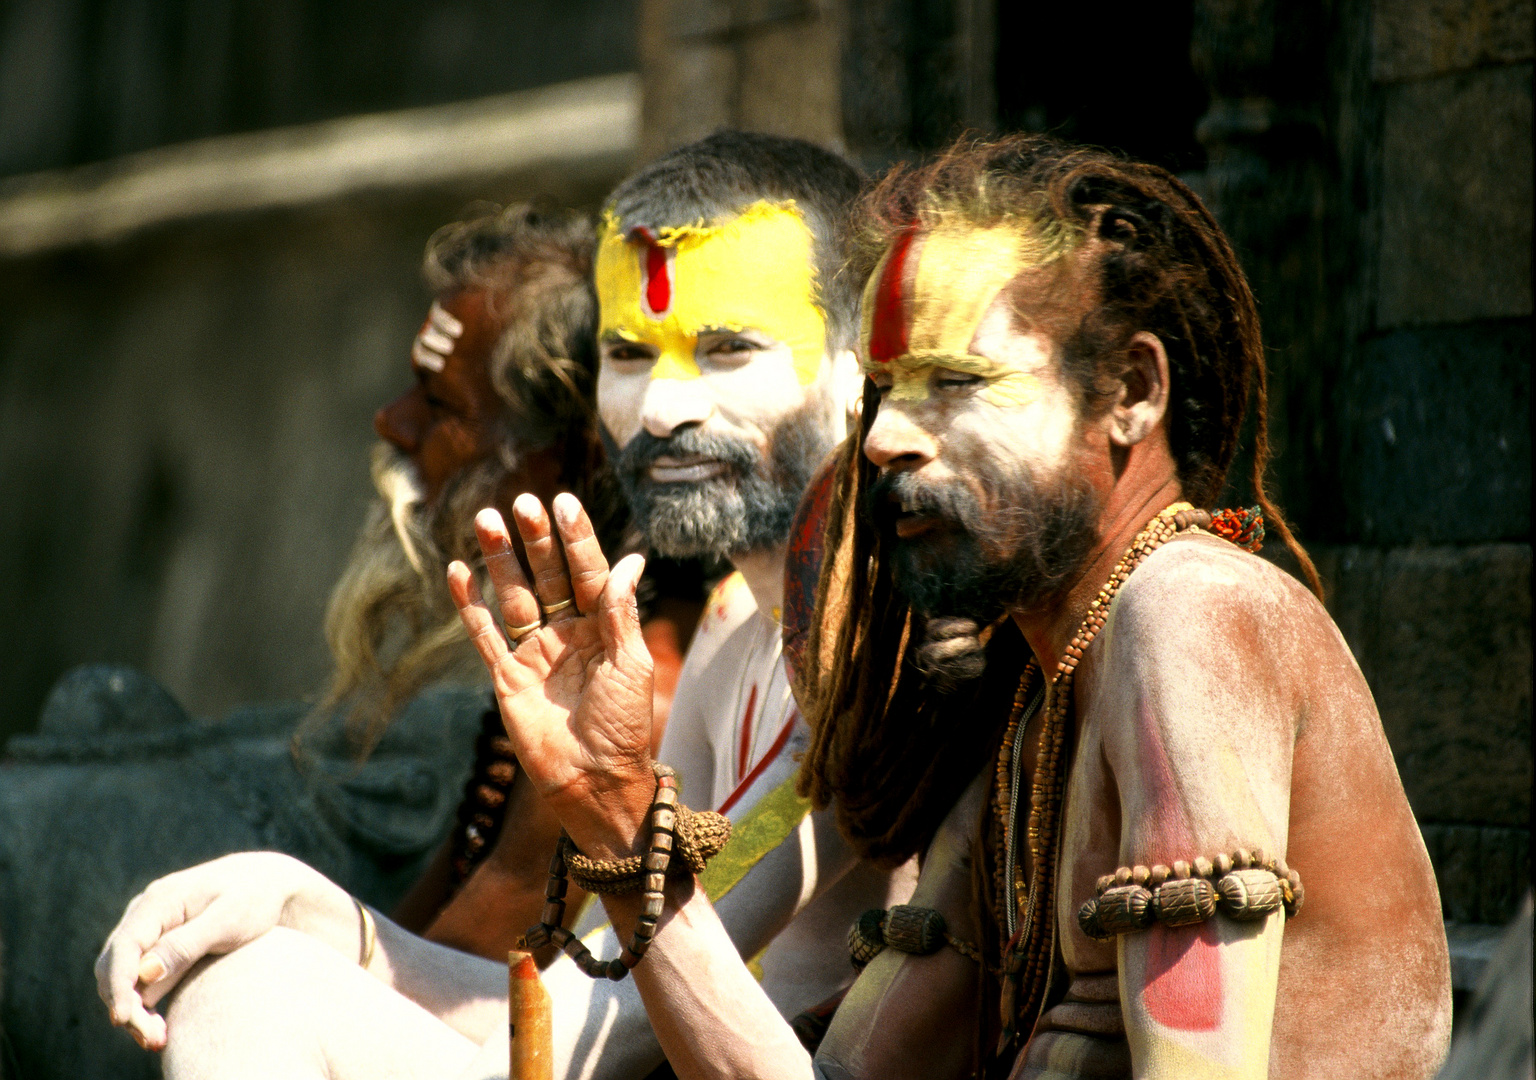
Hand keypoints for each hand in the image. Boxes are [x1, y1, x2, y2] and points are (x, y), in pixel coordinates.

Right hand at [95, 851, 318, 1050]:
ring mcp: (149, 929)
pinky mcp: (157, 946)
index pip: (125, 946)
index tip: (123, 1019)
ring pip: (123, 977)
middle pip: (116, 966)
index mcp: (161, 900)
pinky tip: (160, 1028)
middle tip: (153, 1039)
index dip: (119, 985)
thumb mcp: (228, 920)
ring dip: (133, 1010)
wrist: (269, 885)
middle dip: (126, 1005)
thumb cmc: (254, 898)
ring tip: (158, 1040)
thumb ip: (186, 944)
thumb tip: (144, 973)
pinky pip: (138, 980)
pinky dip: (143, 1005)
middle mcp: (146, 913)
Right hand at [448, 492, 654, 858]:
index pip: (589, 572)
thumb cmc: (623, 726)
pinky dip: (470, 605)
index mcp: (605, 628)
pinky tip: (458, 570)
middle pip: (549, 575)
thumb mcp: (631, 664)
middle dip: (536, 540)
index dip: (577, 538)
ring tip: (486, 519)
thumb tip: (630, 558)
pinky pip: (485, 634)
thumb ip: (622, 612)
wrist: (593, 781)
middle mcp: (569, 634)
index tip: (564, 501)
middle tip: (522, 503)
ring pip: (515, 596)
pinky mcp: (507, 676)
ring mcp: (536, 653)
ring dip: (500, 559)